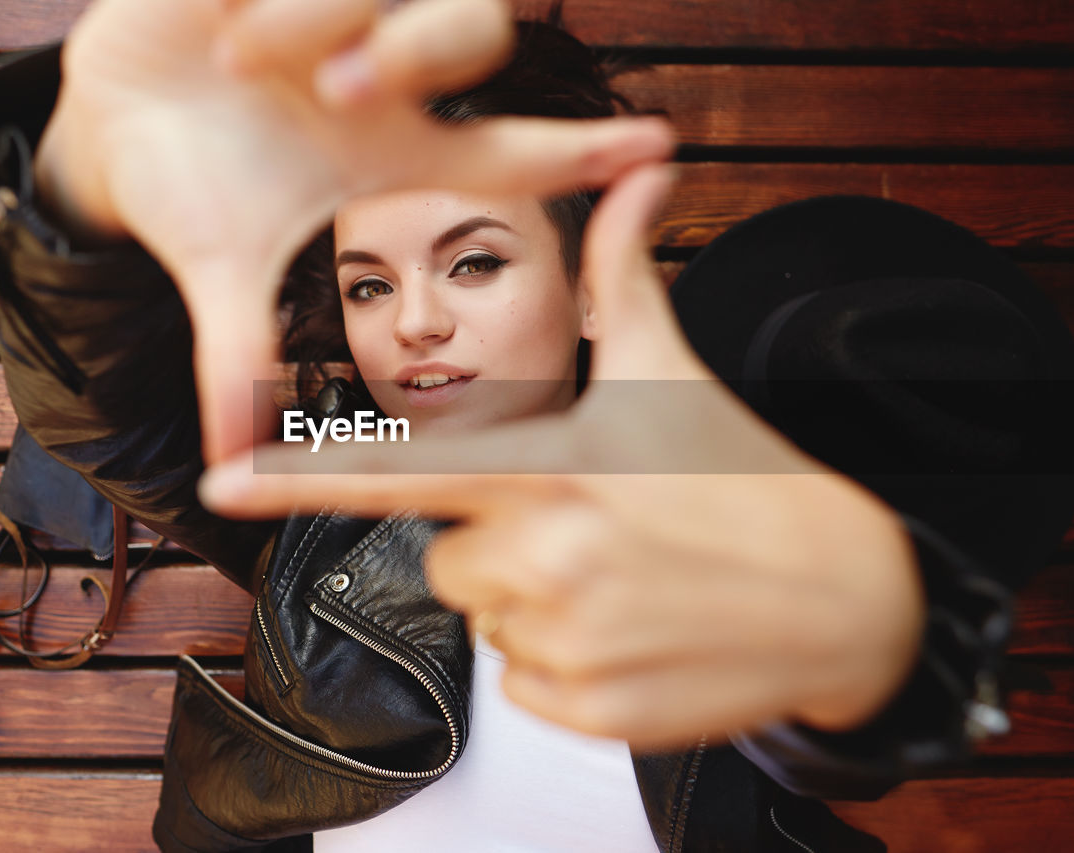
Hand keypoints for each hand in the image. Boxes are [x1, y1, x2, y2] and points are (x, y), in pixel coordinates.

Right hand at [34, 0, 674, 461]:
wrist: (114, 114)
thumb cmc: (188, 187)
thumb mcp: (221, 271)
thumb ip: (240, 358)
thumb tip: (225, 469)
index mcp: (393, 150)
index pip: (507, 150)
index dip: (579, 153)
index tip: (659, 148)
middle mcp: (383, 73)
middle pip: (476, 27)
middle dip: (417, 51)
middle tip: (335, 95)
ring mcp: (340, 6)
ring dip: (324, 15)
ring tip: (243, 55)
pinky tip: (224, 15)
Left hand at [199, 164, 926, 747]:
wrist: (847, 598)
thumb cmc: (749, 480)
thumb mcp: (675, 373)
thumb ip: (628, 276)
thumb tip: (639, 175)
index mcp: (555, 467)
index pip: (402, 472)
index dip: (301, 477)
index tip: (226, 482)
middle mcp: (552, 556)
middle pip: (446, 561)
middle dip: (497, 548)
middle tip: (589, 532)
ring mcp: (573, 641)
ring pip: (486, 624)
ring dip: (533, 607)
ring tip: (620, 581)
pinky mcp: (593, 710)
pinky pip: (525, 689)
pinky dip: (566, 666)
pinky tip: (634, 632)